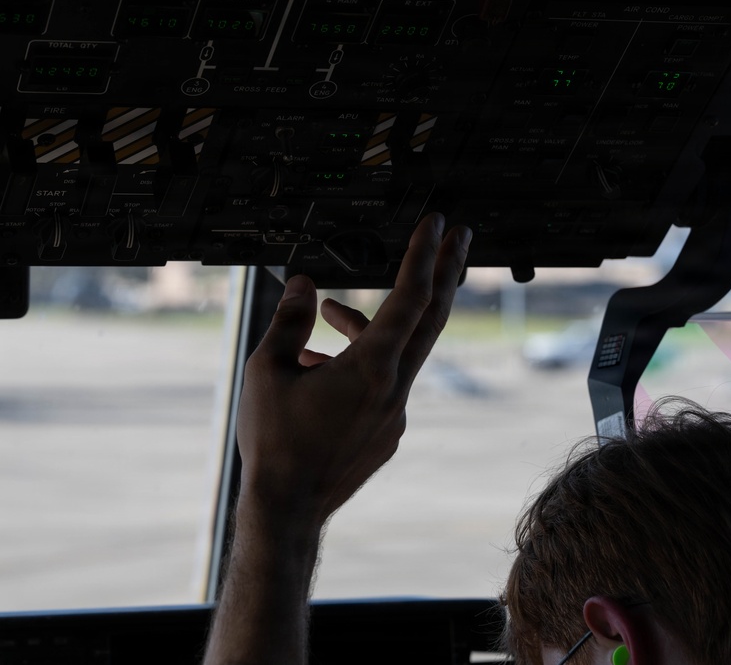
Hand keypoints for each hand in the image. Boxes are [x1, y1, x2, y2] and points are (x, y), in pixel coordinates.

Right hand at [236, 213, 471, 529]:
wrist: (287, 509)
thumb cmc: (274, 442)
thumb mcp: (266, 370)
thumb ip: (289, 320)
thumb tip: (303, 284)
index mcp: (372, 368)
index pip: (410, 298)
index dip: (424, 255)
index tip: (437, 225)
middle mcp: (395, 387)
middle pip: (432, 318)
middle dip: (446, 272)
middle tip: (459, 236)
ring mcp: (396, 412)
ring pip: (399, 350)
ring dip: (373, 323)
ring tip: (328, 310)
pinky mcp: (388, 431)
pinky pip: (386, 381)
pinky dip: (364, 361)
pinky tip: (319, 362)